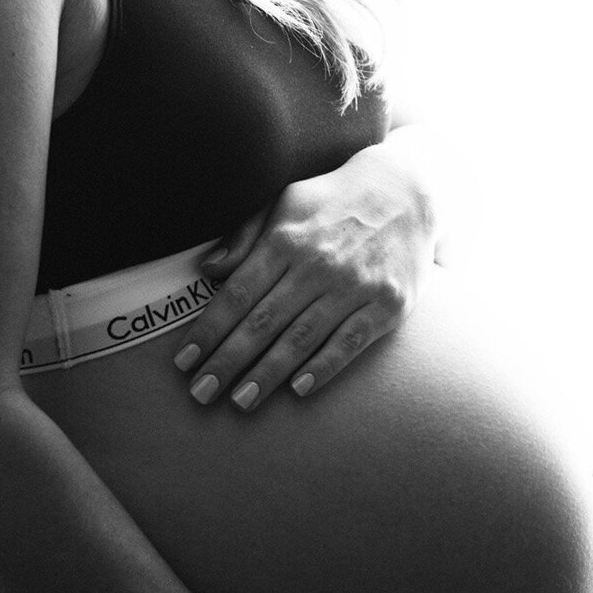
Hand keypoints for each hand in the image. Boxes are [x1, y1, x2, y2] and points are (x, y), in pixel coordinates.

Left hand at [171, 143, 435, 411]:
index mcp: (286, 237)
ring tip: (240, 401)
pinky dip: (324, 367)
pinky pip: (351, 342)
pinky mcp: (389, 303)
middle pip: (264, 321)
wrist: (409, 191)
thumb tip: (208, 269)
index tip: (184, 361)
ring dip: (268, 373)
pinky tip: (298, 389)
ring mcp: (355, 285)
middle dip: (228, 361)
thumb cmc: (333, 201)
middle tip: (200, 394)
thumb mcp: (284, 200)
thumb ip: (245, 233)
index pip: (238, 293)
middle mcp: (318, 263)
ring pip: (302, 337)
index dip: (209, 330)